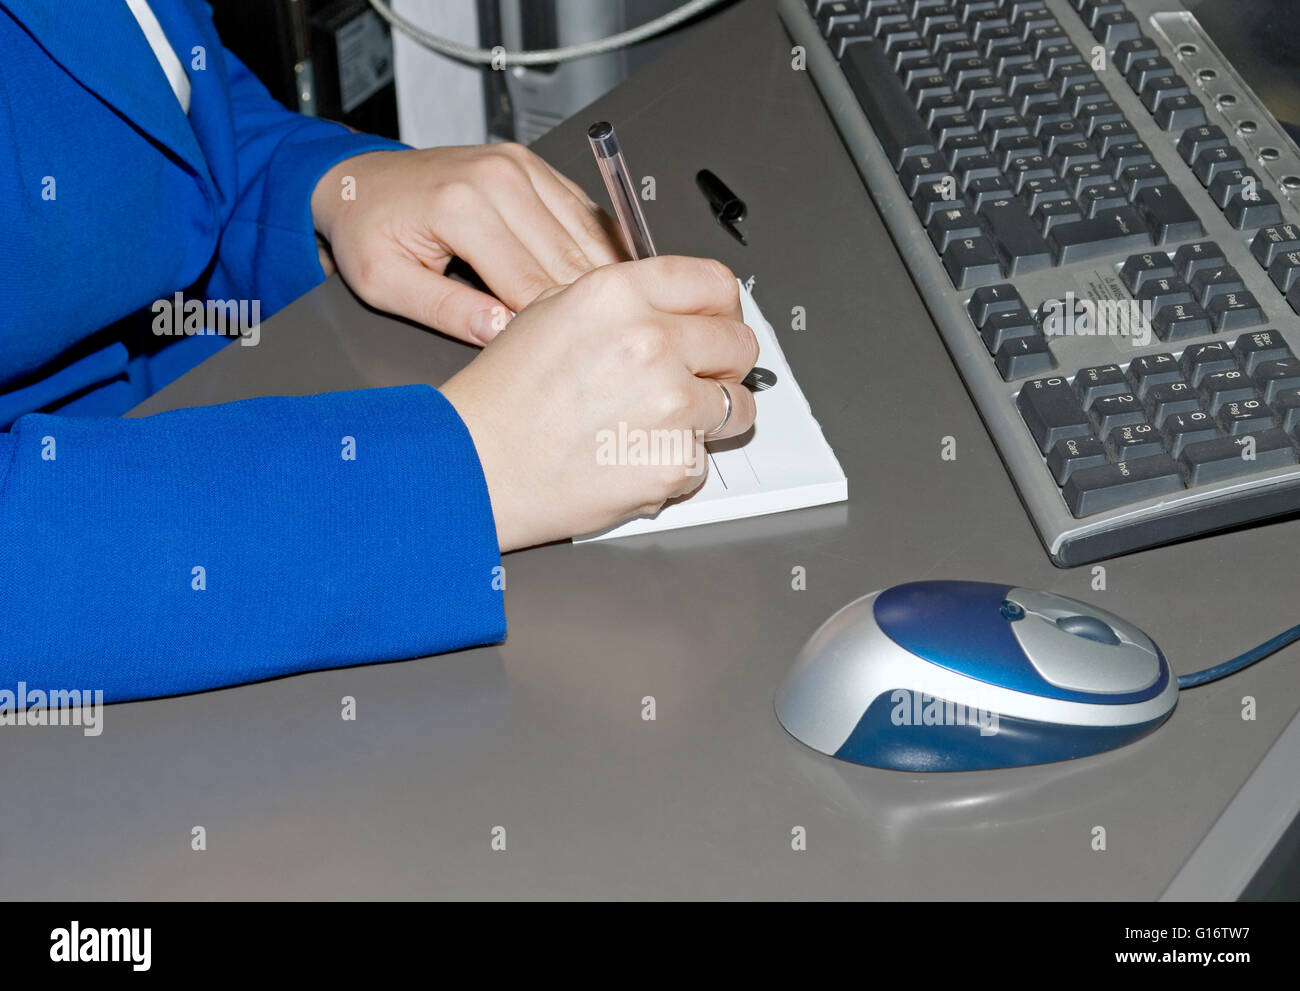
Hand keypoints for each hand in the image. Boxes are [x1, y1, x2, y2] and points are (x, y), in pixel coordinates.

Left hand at [310, 143, 624, 344]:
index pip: (529, 284)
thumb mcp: (385, 283)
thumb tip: (501, 335)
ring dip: (603, 279)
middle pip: (568, 260)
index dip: (550, 328)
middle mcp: (499, 177)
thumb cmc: (368, 229)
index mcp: (461, 206)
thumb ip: (446, 311)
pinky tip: (603, 282)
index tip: (563, 359)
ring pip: (586, 235)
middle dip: (585, 306)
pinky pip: (584, 212)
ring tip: (612, 320)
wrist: (360, 179)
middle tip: (602, 348)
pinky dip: (598, 248)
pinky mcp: (535, 166)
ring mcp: (522, 166)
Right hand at [440, 257, 758, 551]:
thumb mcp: (551, 310)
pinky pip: (703, 459)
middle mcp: (650, 342)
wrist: (476, 466)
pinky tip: (630, 457)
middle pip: (739, 344)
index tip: (717, 325)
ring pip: (735, 407)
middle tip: (692, 381)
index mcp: (621, 294)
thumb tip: (672, 303)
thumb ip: (622, 299)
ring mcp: (669, 404)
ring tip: (653, 426)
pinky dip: (675, 463)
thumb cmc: (503, 398)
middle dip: (723, 364)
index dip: (722, 309)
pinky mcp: (672, 461)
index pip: (716, 284)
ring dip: (707, 418)